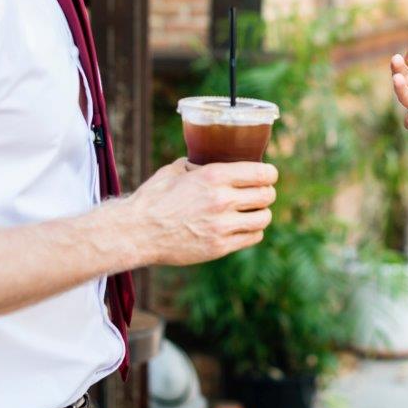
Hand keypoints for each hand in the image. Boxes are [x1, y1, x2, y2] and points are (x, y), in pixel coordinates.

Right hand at [127, 158, 277, 265]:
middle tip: (261, 193)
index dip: (270, 174)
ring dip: (261, 213)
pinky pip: (252, 237)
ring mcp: (222, 225)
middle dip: (267, 193)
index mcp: (214, 176)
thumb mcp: (174, 171)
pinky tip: (244, 227)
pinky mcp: (219, 247)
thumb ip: (196, 165)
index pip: (261, 173)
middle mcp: (222, 200)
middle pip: (267, 195)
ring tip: (253, 212)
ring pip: (264, 218)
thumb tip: (204, 161)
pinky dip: (252, 231)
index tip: (269, 175)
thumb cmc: (153, 199)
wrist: (137, 232)